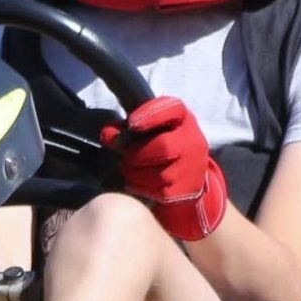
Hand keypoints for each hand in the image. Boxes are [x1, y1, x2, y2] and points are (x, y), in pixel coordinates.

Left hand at [100, 95, 226, 242]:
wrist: (186, 178)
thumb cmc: (160, 148)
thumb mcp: (147, 131)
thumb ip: (126, 129)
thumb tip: (107, 135)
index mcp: (183, 119)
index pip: (172, 109)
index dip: (150, 114)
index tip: (131, 124)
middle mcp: (193, 141)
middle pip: (164, 146)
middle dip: (137, 153)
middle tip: (125, 155)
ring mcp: (192, 168)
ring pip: (160, 174)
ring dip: (135, 172)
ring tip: (128, 169)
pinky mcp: (187, 191)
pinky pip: (159, 191)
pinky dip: (141, 187)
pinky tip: (136, 183)